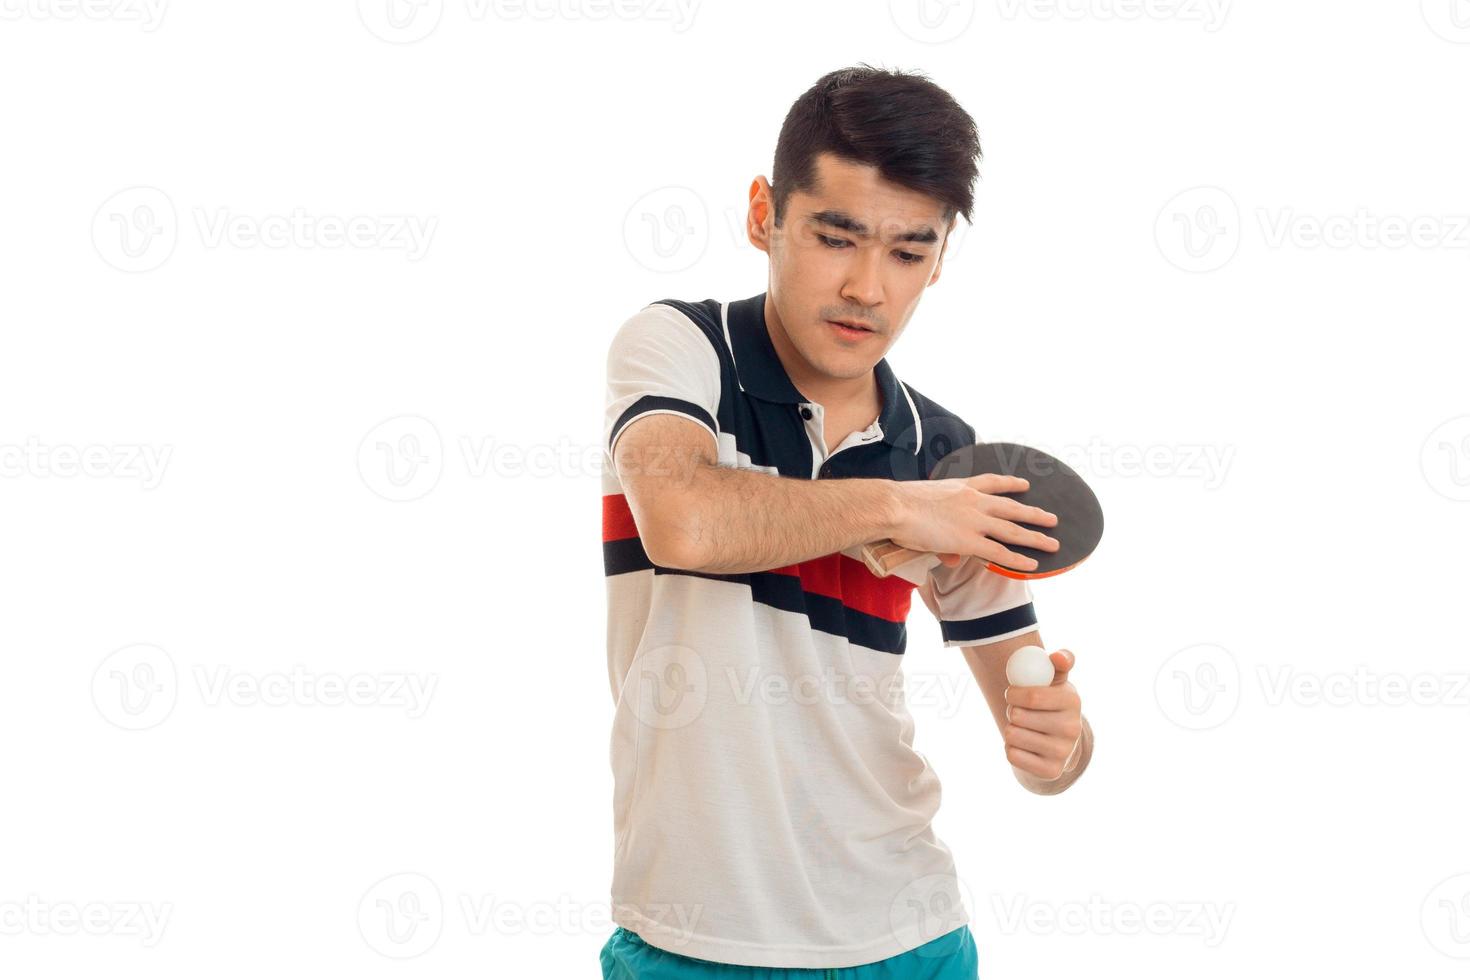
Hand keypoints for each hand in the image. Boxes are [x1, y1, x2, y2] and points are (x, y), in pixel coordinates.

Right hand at [892, 474, 1059, 572]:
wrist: (894, 506)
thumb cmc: (899, 505)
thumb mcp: (924, 509)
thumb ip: (941, 532)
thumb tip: (951, 558)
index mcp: (961, 487)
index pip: (992, 482)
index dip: (1011, 484)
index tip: (1025, 484)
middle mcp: (974, 502)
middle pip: (1012, 507)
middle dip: (1034, 513)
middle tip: (1052, 518)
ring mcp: (974, 521)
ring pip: (1013, 530)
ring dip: (1035, 537)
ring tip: (1053, 543)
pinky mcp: (969, 541)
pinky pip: (1000, 552)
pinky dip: (1019, 560)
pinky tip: (1033, 565)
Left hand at [1003, 649, 1082, 781]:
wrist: (1056, 739)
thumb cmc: (1050, 701)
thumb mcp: (1055, 679)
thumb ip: (1059, 662)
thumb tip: (1058, 657)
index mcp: (1072, 701)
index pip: (1031, 697)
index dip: (1013, 694)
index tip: (1011, 693)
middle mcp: (1072, 728)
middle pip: (1018, 716)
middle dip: (1010, 711)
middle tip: (1018, 712)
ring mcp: (1063, 752)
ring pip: (1012, 735)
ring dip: (1010, 729)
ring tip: (1023, 728)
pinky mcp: (1051, 771)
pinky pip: (1012, 756)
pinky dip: (1011, 748)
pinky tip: (1024, 745)